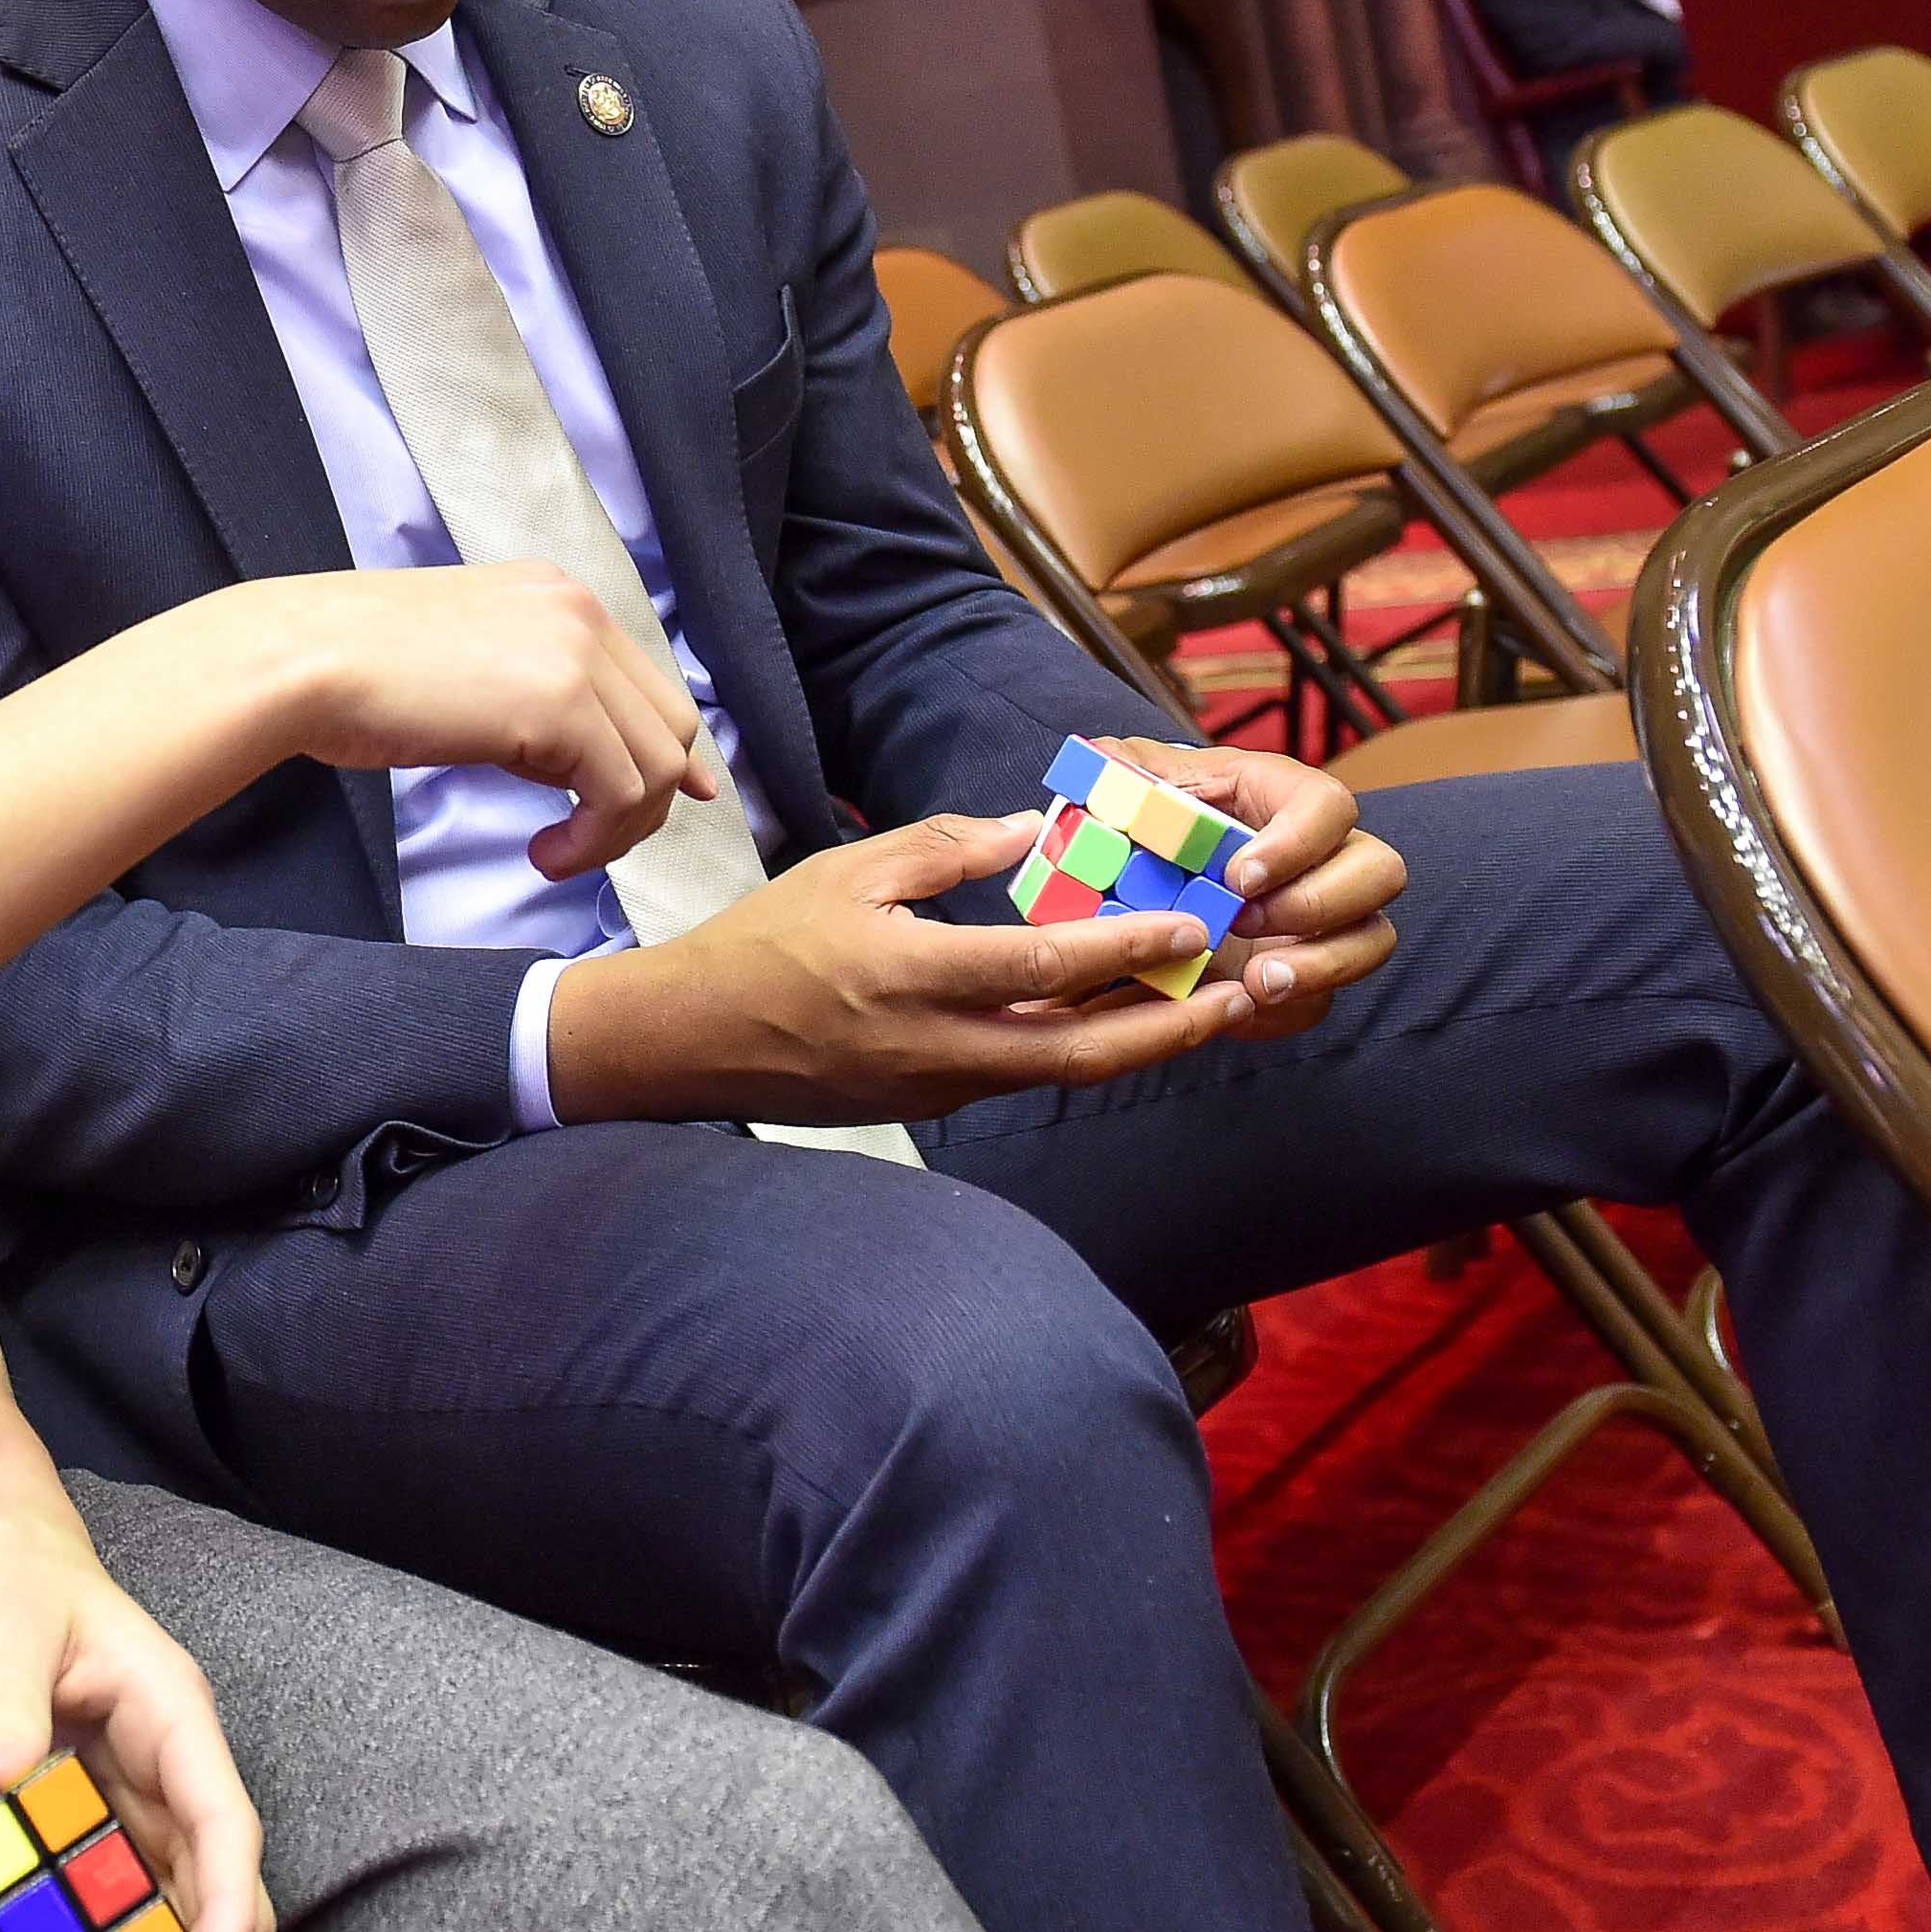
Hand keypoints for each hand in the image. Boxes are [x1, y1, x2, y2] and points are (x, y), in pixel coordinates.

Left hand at [0, 1504, 272, 1931]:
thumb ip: (4, 1697)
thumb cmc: (12, 1580)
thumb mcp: (3, 1626)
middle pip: (220, 1887)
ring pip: (179, 1908)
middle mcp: (175, 1767)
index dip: (224, 1905)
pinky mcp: (105, 1819)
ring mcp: (143, 1798)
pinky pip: (125, 1902)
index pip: (226, 1821)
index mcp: (174, 1716)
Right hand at [220, 566, 711, 881]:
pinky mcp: (561, 705)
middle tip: (592, 840)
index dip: (662, 753)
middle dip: (648, 797)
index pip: (647, 681)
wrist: (301, 660)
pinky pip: (621, 794)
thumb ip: (532, 692)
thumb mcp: (467, 663)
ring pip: (658, 765)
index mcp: (557, 595)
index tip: (651, 806)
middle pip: (671, 723)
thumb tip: (582, 756)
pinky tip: (544, 853)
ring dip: (618, 829)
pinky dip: (594, 841)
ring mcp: (575, 653)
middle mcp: (579, 612)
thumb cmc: (354, 672)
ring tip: (559, 853)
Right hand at [546, 810, 1261, 1125]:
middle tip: (1236, 996)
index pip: (1041, 968)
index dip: (1125, 950)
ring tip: (1199, 1005)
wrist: (693, 1043)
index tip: (1192, 928)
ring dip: (1135, 1041)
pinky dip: (1080, 1046)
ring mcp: (937, 1086)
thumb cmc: (762, 943)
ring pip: (1060, 1071)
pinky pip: (1024, 1073)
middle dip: (1169, 1027)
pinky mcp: (932, 1102)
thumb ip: (943, 850)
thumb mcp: (846, 871)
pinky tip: (1116, 1016)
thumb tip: (1028, 829)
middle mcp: (936, 1047)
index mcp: (911, 977)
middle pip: (1080, 1052)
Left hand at [1100, 738, 1404, 1041]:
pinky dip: (1292, 1008)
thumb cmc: (1145, 825)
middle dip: (1319, 902)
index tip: (1239, 877)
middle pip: (1381, 870)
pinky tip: (1242, 1007)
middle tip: (1245, 922)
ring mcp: (1326, 917)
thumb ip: (1117, 771)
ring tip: (1257, 981)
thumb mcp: (1126, 791)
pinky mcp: (1308, 969)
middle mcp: (1322, 855)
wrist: (1135, 893)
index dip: (1298, 842)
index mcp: (1281, 798)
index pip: (1328, 805)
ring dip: (1324, 964)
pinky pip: (1329, 996)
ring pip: (1374, 938)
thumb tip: (1097, 760)